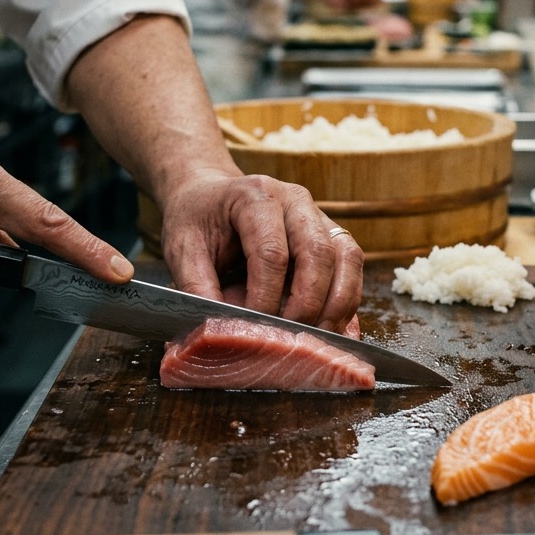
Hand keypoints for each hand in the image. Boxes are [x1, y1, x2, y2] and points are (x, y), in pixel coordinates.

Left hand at [156, 169, 363, 333]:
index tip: (253, 328)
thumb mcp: (182, 249)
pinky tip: (334, 326)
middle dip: (307, 304)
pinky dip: (348, 298)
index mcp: (255, 196)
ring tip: (319, 339)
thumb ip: (197, 286)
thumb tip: (219, 329)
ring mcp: (318, 214)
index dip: (265, 298)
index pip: (271, 253)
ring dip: (338, 303)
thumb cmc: (197, 220)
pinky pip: (352, 265)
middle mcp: (294, 199)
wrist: (211, 197)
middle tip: (290, 338)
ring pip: (346, 257)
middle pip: (318, 253)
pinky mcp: (331, 232)